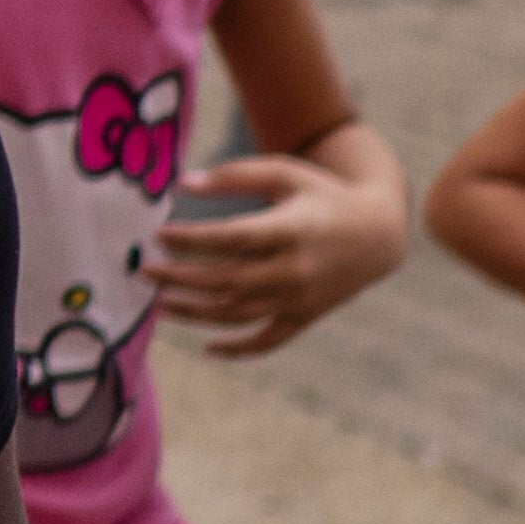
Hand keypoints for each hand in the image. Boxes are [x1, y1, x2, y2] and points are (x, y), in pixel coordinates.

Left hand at [154, 148, 402, 356]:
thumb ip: (237, 175)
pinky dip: (239, 349)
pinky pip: (269, 341)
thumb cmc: (323, 196)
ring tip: (161, 304)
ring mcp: (300, 299)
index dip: (191, 240)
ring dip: (195, 314)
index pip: (230, 239)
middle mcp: (294, 270)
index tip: (159, 236)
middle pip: (226, 281)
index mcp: (290, 230)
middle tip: (146, 272)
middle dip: (180, 278)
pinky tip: (209, 348)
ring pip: (239, 314)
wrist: (378, 235)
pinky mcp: (305, 317)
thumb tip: (185, 183)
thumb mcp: (287, 173)